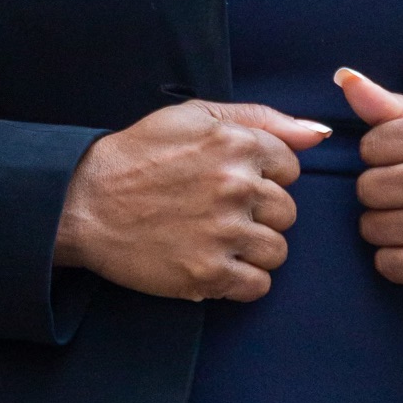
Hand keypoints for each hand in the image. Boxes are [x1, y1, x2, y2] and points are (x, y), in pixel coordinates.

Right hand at [53, 100, 328, 302]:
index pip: (290, 168)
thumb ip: (262, 119)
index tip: (232, 183)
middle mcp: (236, 187)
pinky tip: (216, 265)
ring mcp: (223, 232)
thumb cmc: (138, 154)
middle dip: (260, 214)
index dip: (263, 177)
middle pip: (287, 212)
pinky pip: (258, 285)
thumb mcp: (195, 116)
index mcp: (237, 144)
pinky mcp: (207, 273)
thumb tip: (317, 134)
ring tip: (218, 240)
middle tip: (220, 213)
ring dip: (253, 249)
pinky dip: (242, 281)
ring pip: (278, 250)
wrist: (85, 202)